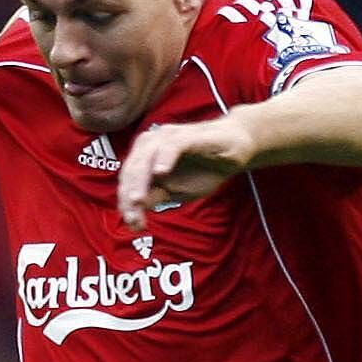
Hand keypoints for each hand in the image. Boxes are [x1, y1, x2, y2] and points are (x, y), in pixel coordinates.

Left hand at [116, 117, 257, 230]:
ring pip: (146, 158)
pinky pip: (172, 145)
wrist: (235, 148)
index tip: (132, 226)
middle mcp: (151, 143)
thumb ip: (155, 196)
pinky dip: (164, 158)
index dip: (126, 204)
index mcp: (144, 157)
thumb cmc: (203, 167)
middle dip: (130, 196)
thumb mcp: (176, 190)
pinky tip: (161, 173)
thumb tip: (134, 212)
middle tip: (133, 219)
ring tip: (138, 200)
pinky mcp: (187, 135)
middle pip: (132, 170)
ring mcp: (168, 137)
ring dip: (140, 180)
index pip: (128, 181)